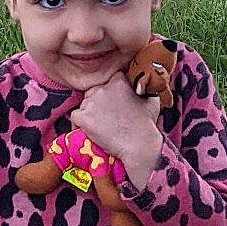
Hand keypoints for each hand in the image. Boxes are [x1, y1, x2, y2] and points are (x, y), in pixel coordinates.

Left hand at [70, 75, 161, 190]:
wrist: (139, 145)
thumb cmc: (147, 125)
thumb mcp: (152, 100)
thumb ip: (144, 88)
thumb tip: (142, 84)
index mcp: (118, 81)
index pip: (108, 80)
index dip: (110, 92)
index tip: (114, 101)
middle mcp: (102, 89)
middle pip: (93, 91)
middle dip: (98, 102)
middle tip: (106, 116)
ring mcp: (91, 103)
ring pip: (83, 104)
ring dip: (89, 113)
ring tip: (99, 126)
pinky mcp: (83, 117)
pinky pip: (74, 117)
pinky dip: (78, 124)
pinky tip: (87, 132)